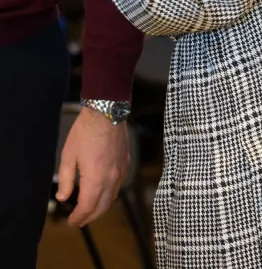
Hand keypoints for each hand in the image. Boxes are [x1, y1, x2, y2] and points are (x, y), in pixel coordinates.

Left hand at [56, 106, 129, 225]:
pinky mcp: (125, 162)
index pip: (87, 207)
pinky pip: (119, 185)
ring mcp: (121, 171)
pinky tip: (103, 191)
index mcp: (95, 178)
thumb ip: (66, 179)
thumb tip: (63, 197)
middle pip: (102, 207)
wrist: (106, 112)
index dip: (78, 217)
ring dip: (101, 207)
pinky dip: (110, 194)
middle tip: (80, 221)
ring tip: (91, 209)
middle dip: (90, 217)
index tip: (71, 221)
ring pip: (113, 197)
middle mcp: (111, 178)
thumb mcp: (69, 155)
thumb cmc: (85, 131)